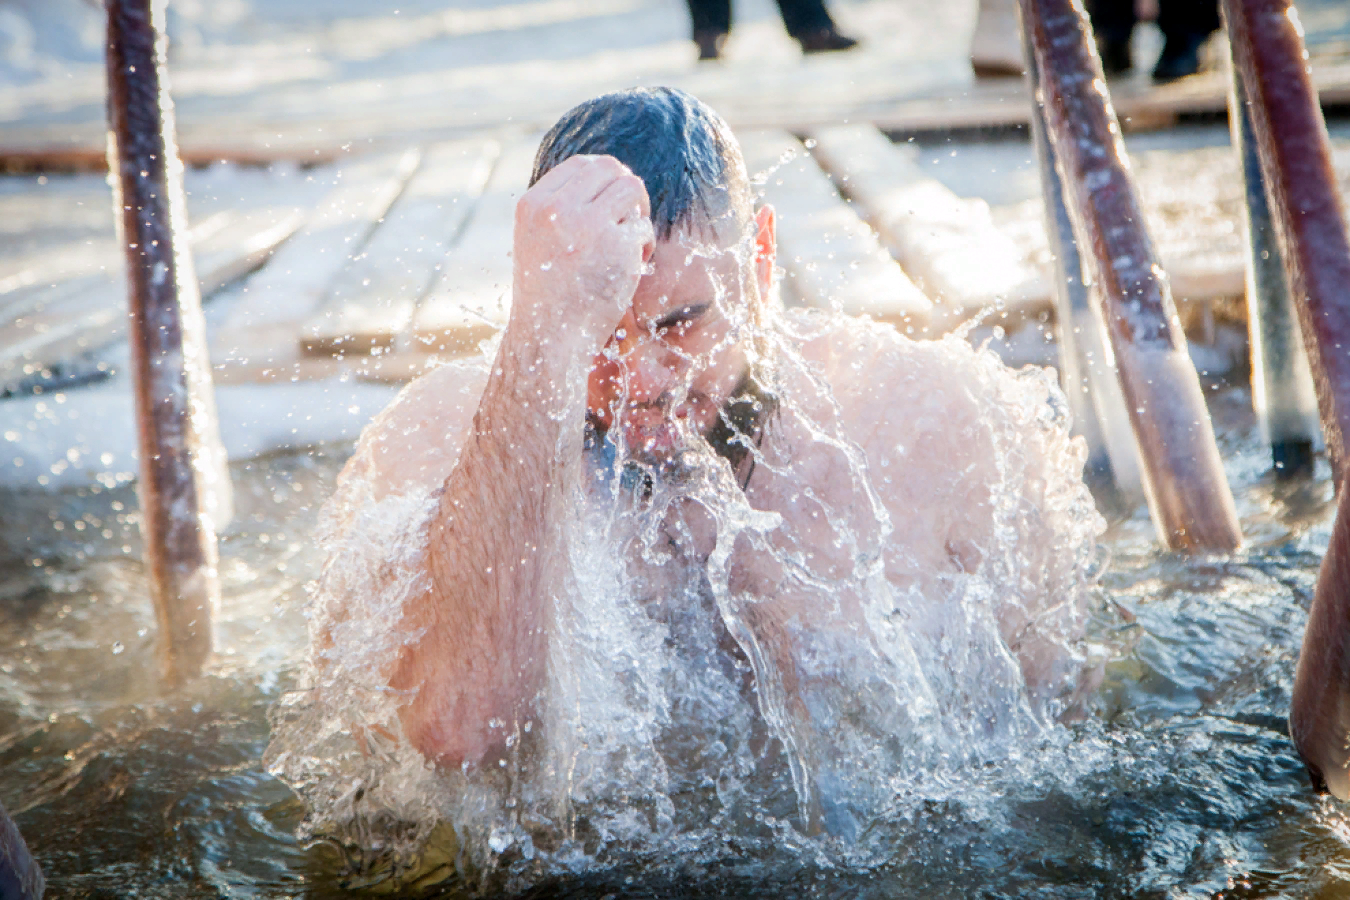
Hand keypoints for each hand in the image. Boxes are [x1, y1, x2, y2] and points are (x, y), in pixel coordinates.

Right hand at [511, 155, 653, 358]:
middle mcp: (557, 209)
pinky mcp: (616, 246)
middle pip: (610, 168)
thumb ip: (560, 209)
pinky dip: (644, 247)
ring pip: (632, 189)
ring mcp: (588, 225)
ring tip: (630, 244)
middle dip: (626, 190)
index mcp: (533, 205)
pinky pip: (644, 228)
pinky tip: (632, 268)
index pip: (580, 165)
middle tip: (629, 218)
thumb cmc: (548, 296)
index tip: (610, 203)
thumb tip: (603, 179)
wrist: (549, 339)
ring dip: (638, 214)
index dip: (604, 179)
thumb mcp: (537, 241)